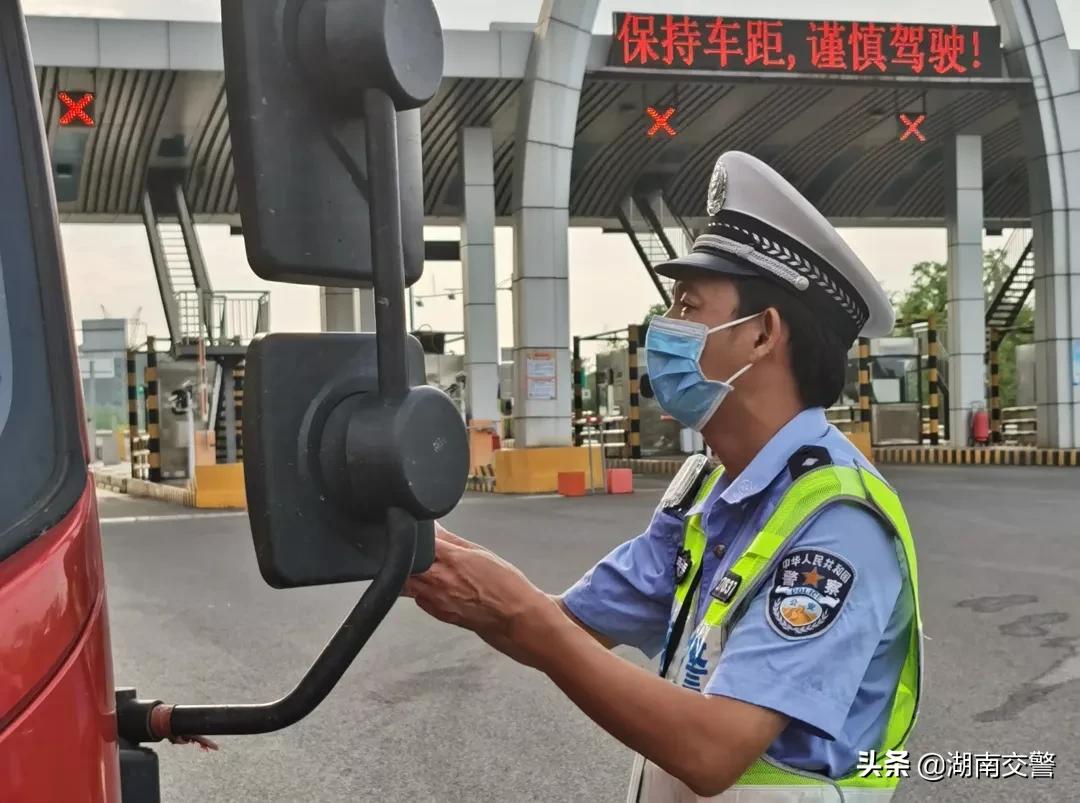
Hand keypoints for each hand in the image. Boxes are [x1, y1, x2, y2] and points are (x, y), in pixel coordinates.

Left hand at [402, 524, 558, 667]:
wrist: (514, 616)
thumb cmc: (504, 584)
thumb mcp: (480, 552)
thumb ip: (452, 540)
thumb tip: (433, 527)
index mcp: (450, 559)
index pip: (417, 542)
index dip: (412, 535)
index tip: (414, 532)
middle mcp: (438, 579)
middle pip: (405, 564)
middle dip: (407, 555)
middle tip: (417, 551)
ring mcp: (435, 599)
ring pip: (406, 583)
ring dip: (410, 574)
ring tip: (425, 569)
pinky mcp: (437, 613)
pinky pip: (418, 598)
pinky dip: (420, 590)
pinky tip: (434, 587)